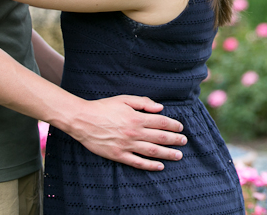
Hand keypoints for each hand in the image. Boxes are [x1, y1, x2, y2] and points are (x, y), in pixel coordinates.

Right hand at [69, 95, 187, 170]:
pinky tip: (159, 166)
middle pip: (159, 138)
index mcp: (136, 118)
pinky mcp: (118, 155)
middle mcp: (134, 133)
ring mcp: (126, 145)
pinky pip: (137, 162)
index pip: (161, 122)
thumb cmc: (103, 107)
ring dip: (167, 154)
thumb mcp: (124, 99)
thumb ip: (143, 102)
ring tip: (178, 156)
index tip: (181, 128)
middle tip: (184, 142)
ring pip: (152, 151)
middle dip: (174, 140)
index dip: (173, 125)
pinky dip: (149, 165)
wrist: (82, 120)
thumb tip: (160, 108)